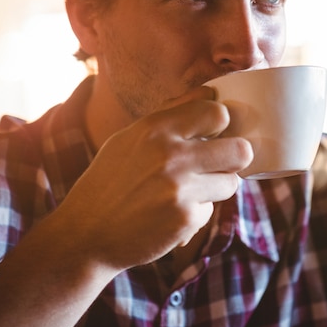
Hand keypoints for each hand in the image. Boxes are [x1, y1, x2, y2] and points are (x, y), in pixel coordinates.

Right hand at [60, 86, 252, 270]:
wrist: (86, 233)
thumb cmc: (109, 182)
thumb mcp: (129, 138)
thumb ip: (169, 115)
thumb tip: (210, 94)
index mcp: (155, 127)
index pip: (216, 110)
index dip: (218, 124)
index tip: (211, 134)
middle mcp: (170, 153)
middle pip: (240, 149)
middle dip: (233, 158)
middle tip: (218, 164)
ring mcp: (180, 187)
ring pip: (231, 182)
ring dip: (215, 188)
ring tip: (189, 192)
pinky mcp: (185, 218)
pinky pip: (210, 210)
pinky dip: (195, 213)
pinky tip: (170, 215)